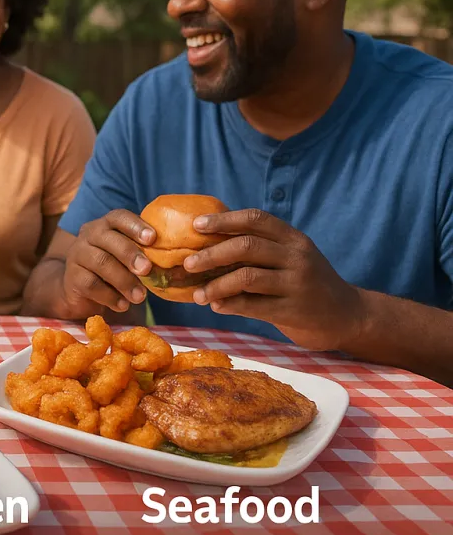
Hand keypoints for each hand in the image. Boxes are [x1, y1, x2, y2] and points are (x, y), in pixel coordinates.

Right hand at [63, 209, 155, 314]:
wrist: (79, 288)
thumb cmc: (113, 268)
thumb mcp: (127, 256)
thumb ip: (144, 253)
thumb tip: (174, 261)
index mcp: (106, 225)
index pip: (118, 217)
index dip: (135, 226)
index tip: (152, 238)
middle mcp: (89, 235)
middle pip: (108, 239)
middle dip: (130, 254)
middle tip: (147, 270)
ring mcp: (77, 255)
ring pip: (100, 262)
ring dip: (123, 280)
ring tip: (140, 297)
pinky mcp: (71, 277)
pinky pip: (91, 284)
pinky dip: (110, 297)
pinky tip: (123, 305)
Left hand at [185, 208, 364, 349]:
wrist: (347, 315)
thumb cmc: (306, 282)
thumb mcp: (291, 257)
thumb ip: (260, 248)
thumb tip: (206, 242)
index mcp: (293, 238)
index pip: (256, 219)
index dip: (224, 220)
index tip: (196, 225)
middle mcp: (296, 257)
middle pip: (246, 246)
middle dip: (211, 254)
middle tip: (187, 263)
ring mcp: (297, 284)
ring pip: (246, 277)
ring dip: (215, 285)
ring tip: (196, 294)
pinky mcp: (294, 311)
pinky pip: (253, 306)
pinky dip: (229, 305)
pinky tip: (216, 306)